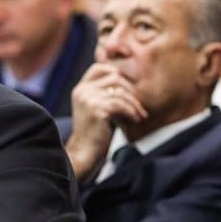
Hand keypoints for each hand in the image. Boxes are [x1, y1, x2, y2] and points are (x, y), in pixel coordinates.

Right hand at [66, 63, 146, 180]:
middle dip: (130, 91)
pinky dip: (132, 112)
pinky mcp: (96, 110)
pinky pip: (121, 104)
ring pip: (120, 91)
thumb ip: (106, 94)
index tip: (129, 88)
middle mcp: (82, 91)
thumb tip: (127, 82)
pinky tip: (135, 120)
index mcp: (81, 89)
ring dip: (134, 104)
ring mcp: (88, 99)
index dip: (116, 72)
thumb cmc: (96, 133)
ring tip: (140, 116)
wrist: (85, 154)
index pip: (100, 68)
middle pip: (114, 76)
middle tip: (139, 107)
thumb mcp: (98, 108)